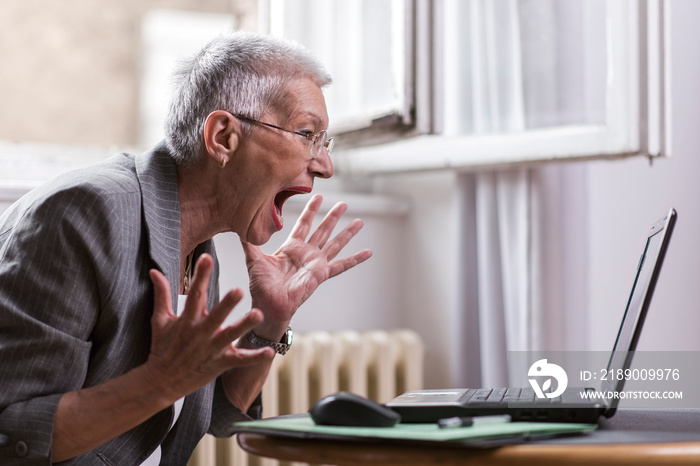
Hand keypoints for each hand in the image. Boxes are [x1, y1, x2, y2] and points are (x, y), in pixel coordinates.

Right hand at [145, 254, 273, 399]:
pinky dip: (255, 357)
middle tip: (238, 290)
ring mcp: (212, 349)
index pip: (194, 294)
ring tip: (259, 315)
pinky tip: (270, 351)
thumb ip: (161, 294)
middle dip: (227, 304)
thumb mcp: (160, 320)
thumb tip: (154, 270)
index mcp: (187, 320)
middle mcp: (201, 333)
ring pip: (230, 335)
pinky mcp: (220, 363)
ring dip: (244, 326)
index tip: (206, 257)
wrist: (162, 381)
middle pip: (215, 316)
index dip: (201, 275)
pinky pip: (240, 360)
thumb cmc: (163, 347)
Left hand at [242, 194, 371, 336]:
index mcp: (291, 247)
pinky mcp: (322, 274)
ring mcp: (316, 263)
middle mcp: (306, 253)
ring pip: (335, 243)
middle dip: (333, 216)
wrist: (269, 303)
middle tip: (344, 204)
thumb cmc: (261, 285)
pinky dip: (356, 259)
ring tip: (359, 222)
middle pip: (323, 230)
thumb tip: (237, 226)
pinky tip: (368, 252)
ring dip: (347, 233)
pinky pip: (342, 265)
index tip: (318, 196)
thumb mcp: (254, 259)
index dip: (311, 210)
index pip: (303, 224)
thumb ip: (249, 243)